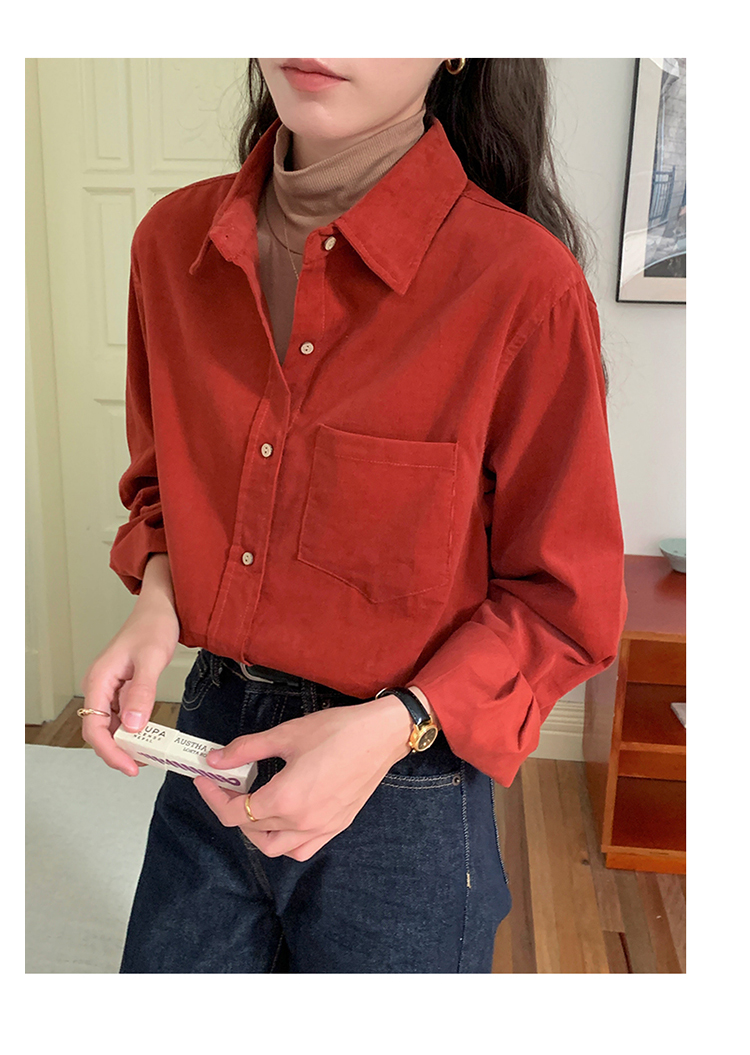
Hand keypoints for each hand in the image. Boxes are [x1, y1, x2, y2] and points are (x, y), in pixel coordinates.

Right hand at [79, 594, 179, 775]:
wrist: (160, 608)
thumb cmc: (153, 626)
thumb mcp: (151, 659)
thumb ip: (142, 693)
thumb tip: (133, 726)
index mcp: (99, 680)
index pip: (94, 727)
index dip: (109, 751)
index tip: (129, 766)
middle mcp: (99, 686)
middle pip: (98, 731)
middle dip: (116, 751)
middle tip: (140, 766)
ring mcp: (109, 688)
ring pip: (110, 726)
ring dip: (124, 743)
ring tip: (146, 755)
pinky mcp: (121, 688)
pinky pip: (121, 716)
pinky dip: (132, 729)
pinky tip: (147, 736)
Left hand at [193, 695, 413, 860]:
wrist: (381, 736)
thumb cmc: (335, 731)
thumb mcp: (285, 735)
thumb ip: (246, 750)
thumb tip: (215, 759)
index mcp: (285, 799)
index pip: (236, 814)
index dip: (213, 797)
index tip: (206, 778)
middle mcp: (301, 822)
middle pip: (253, 831)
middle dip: (234, 810)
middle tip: (230, 785)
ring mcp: (321, 829)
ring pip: (276, 848)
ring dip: (258, 831)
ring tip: (255, 804)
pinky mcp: (336, 827)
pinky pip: (302, 848)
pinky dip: (286, 841)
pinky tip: (284, 817)